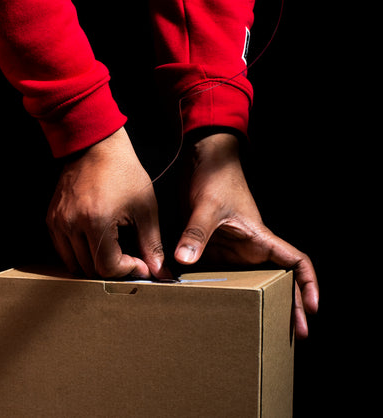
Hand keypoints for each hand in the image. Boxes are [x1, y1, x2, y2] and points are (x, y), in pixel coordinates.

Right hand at [47, 128, 169, 279]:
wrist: (96, 146)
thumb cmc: (123, 173)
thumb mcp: (145, 208)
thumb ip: (151, 244)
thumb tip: (160, 272)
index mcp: (96, 221)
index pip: (107, 267)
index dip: (127, 270)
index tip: (140, 262)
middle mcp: (72, 224)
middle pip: (90, 268)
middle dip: (113, 267)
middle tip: (130, 257)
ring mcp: (58, 222)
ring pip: (74, 263)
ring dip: (95, 263)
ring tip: (113, 249)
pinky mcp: (51, 219)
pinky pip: (63, 250)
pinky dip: (79, 253)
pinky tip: (95, 241)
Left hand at [174, 132, 319, 338]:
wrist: (201, 161)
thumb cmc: (215, 179)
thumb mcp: (206, 207)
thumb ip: (196, 234)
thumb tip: (184, 260)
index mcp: (261, 238)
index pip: (297, 262)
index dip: (308, 285)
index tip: (312, 308)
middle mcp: (250, 248)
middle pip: (277, 281)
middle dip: (287, 307)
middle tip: (292, 336)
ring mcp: (231, 251)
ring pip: (249, 282)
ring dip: (254, 304)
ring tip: (256, 331)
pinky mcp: (212, 249)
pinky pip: (220, 275)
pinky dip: (221, 292)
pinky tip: (214, 310)